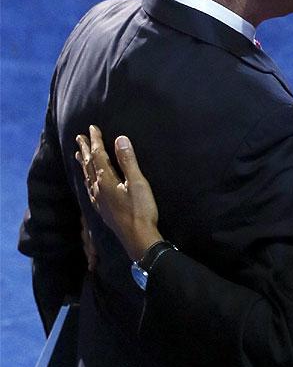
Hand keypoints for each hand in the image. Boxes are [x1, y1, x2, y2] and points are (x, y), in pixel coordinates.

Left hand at [75, 125, 162, 260]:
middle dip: (84, 150)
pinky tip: (89, 183)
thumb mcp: (137, 182)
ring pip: (87, 177)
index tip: (92, 128)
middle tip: (78, 137)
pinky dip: (87, 179)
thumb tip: (120, 139)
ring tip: (78, 155)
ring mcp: (99, 201)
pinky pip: (90, 189)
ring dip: (83, 164)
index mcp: (106, 180)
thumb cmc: (141, 209)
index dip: (95, 141)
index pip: (98, 155)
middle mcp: (98, 189)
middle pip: (88, 165)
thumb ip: (128, 160)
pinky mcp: (103, 209)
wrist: (138, 238)